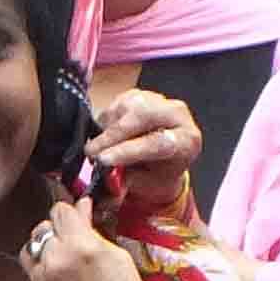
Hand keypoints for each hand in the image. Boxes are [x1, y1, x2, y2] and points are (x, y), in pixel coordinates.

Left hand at [19, 196, 171, 280]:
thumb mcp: (121, 261)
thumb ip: (96, 232)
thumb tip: (81, 210)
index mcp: (80, 246)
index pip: (60, 211)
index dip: (71, 212)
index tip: (78, 217)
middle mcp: (55, 261)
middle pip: (43, 228)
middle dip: (58, 230)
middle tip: (76, 240)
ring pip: (31, 249)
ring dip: (45, 249)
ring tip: (65, 260)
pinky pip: (34, 275)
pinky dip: (45, 273)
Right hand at [85, 89, 202, 223]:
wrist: (162, 158)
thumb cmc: (159, 173)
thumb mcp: (148, 186)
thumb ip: (128, 182)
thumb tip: (107, 179)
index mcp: (187, 140)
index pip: (157, 141)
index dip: (128, 151)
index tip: (104, 160)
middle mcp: (176, 114)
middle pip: (141, 116)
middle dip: (112, 136)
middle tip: (92, 153)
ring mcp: (157, 100)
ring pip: (124, 108)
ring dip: (106, 130)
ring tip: (100, 149)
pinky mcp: (138, 94)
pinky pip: (114, 104)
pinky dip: (104, 123)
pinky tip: (105, 137)